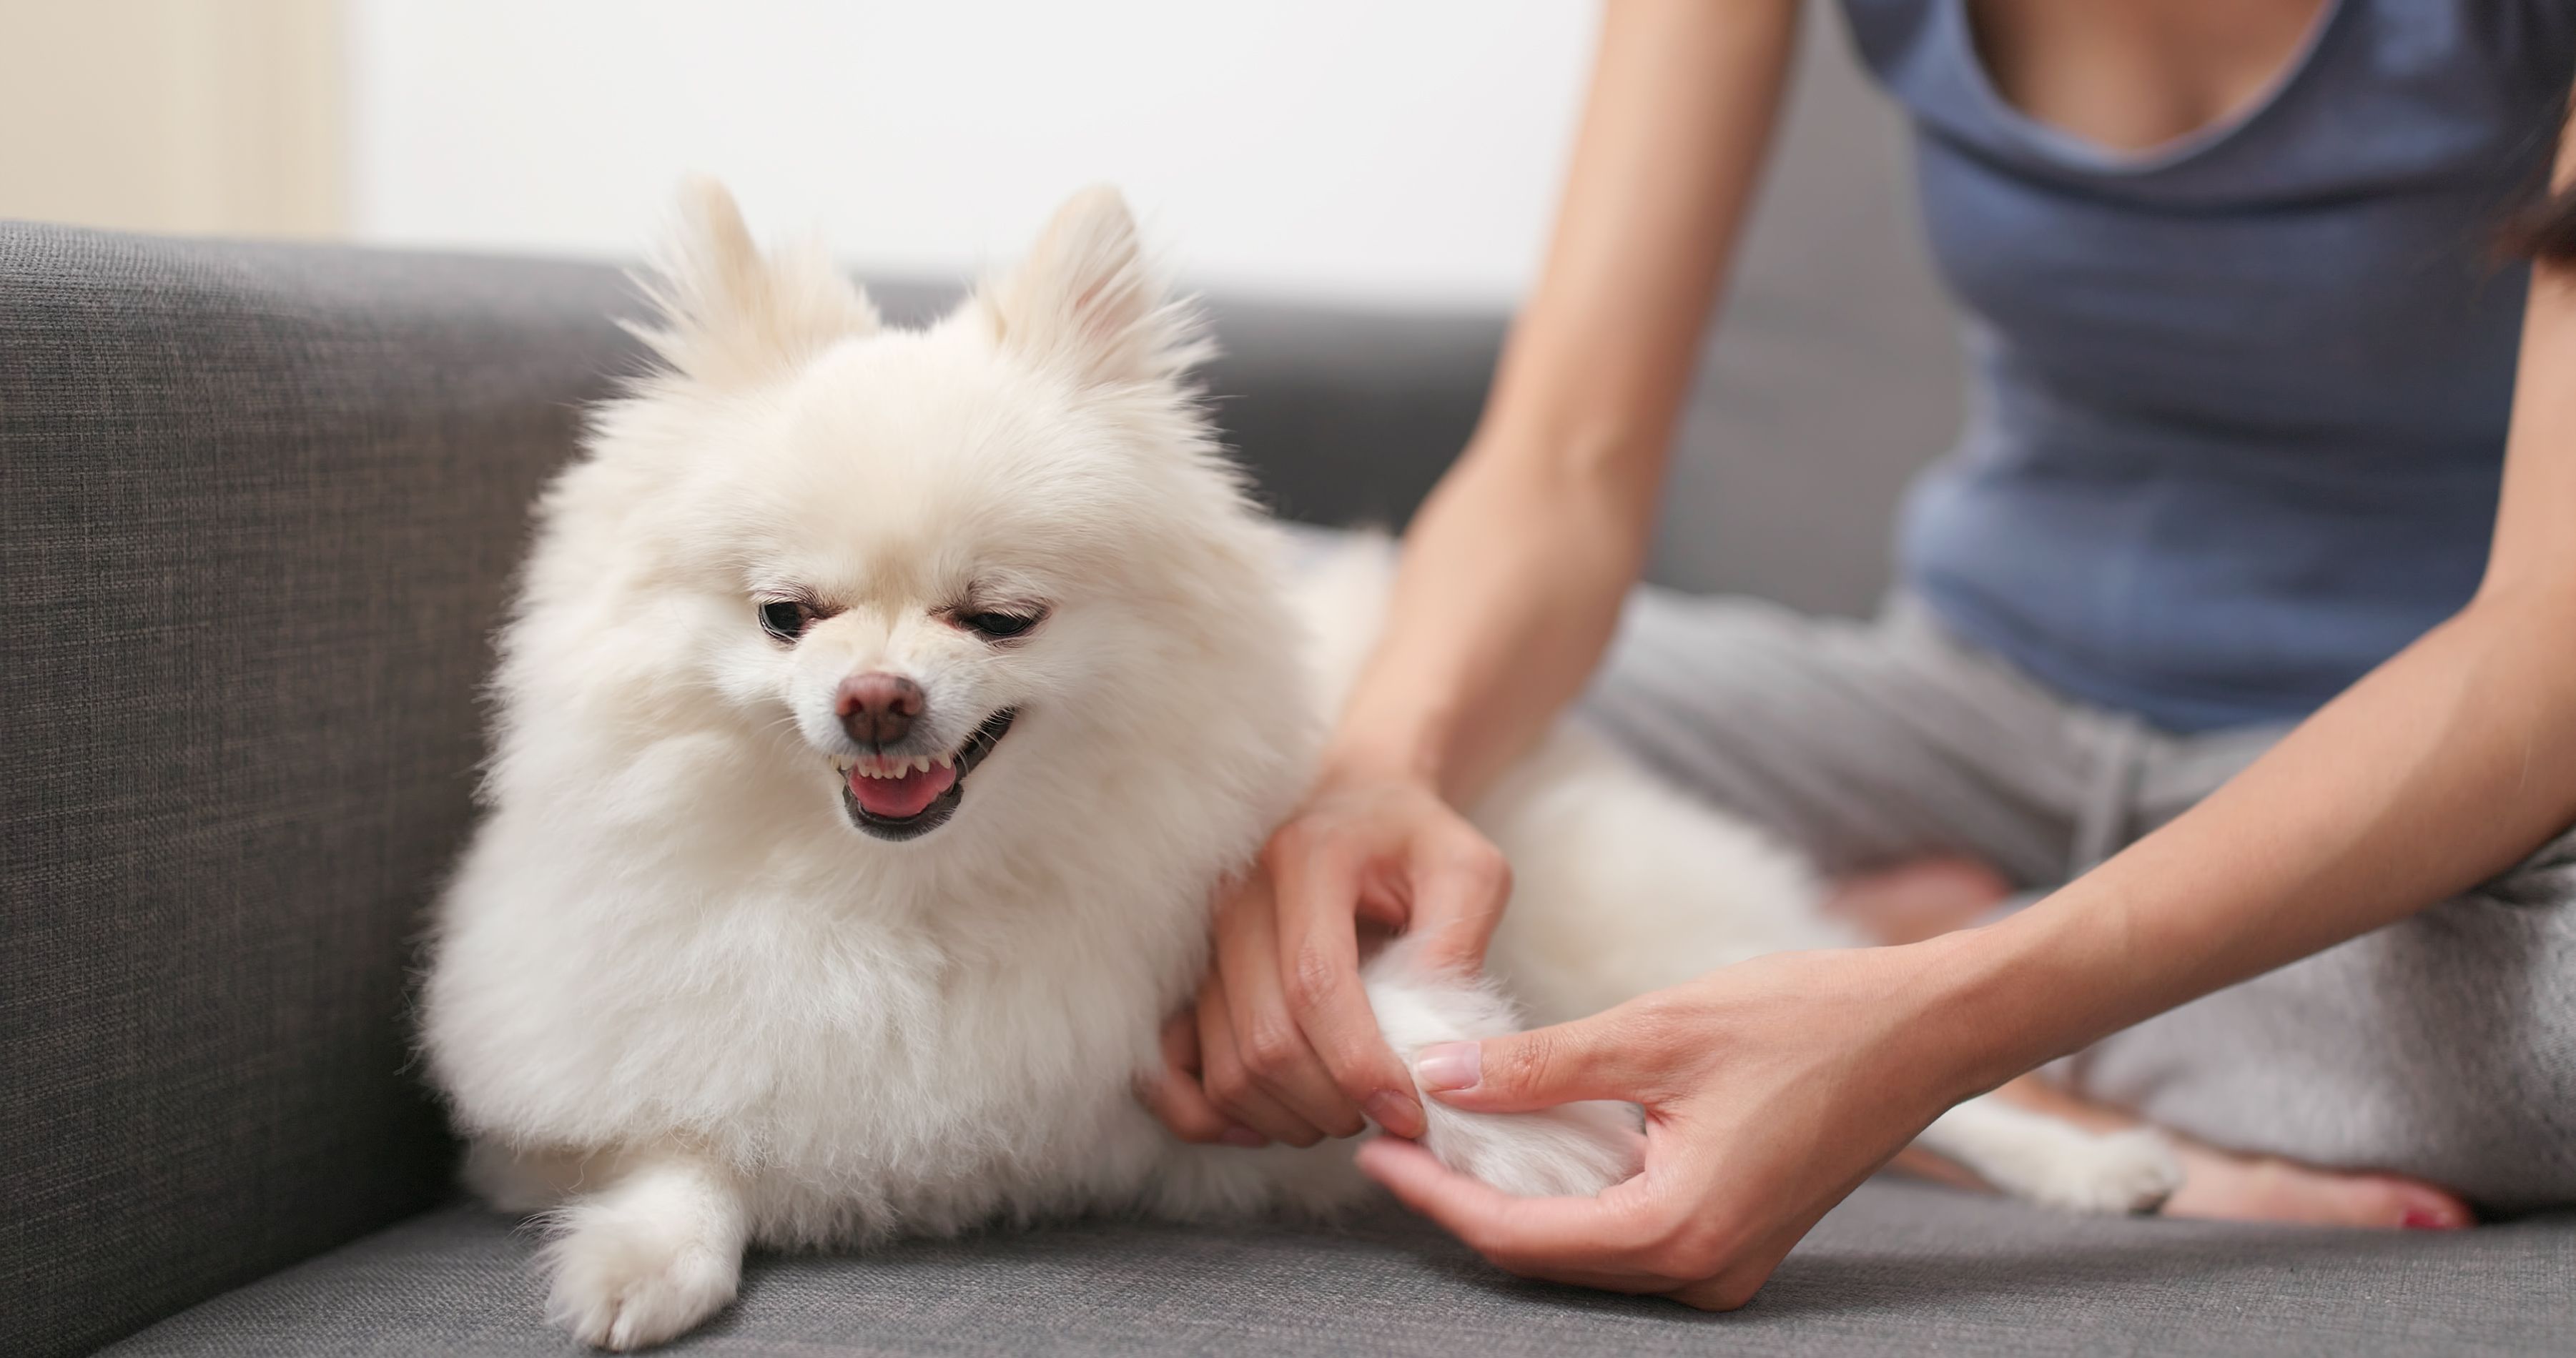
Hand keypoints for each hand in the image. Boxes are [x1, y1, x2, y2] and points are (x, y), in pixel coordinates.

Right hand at [1138, 770, 1513, 1146]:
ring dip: (1289, 1117)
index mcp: (1305, 859)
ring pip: (1225, 1069)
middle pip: (1266, 1040)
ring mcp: (1200, 943)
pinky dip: (1210, 1117)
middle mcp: (1234, 898)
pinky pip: (1167, 1070)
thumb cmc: (1415, 845)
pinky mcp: (1184, 981)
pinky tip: (1269, 1124)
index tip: (1409, 1110)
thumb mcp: (1468, 873)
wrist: (1352, 806)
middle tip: (1384, 1112)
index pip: (1314, 984)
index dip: (1361, 1065)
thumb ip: (1458, 947)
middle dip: (1332, 1103)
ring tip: (1345, 1110)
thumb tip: (1432, 1049)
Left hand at [1353, 942, 1979, 1308]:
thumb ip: (1542, 1066)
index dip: (1438, 1197)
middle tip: (1395, 1140)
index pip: (1520, 1238)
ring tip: (1447, 1139)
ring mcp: (1725, 1263)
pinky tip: (1531, 1144)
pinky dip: (1573, 1196)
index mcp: (1681, 1228)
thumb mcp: (1657, 1031)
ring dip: (1516, 1201)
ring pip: (1586, 1251)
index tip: (1375, 1152)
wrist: (1925, 1028)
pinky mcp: (1737, 1238)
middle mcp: (1703, 1269)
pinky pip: (1630, 1234)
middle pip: (1546, 1257)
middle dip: (1465, 1203)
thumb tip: (1439, 1076)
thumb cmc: (1806, 1019)